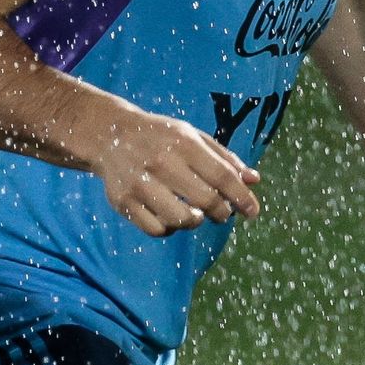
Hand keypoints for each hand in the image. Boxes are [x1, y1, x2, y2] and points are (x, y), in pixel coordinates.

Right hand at [89, 114, 262, 236]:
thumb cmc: (162, 137)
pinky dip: (170, 229)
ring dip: (196, 222)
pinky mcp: (123, 202)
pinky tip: (171, 216)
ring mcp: (140, 184)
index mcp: (184, 144)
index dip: (242, 196)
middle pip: (205, 200)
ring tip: (196, 214)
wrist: (110, 135)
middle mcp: (162, 163)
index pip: (222, 176)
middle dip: (222, 212)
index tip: (253, 211)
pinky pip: (156, 229)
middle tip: (223, 213)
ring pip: (180, 220)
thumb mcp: (194, 137)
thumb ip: (225, 159)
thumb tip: (254, 180)